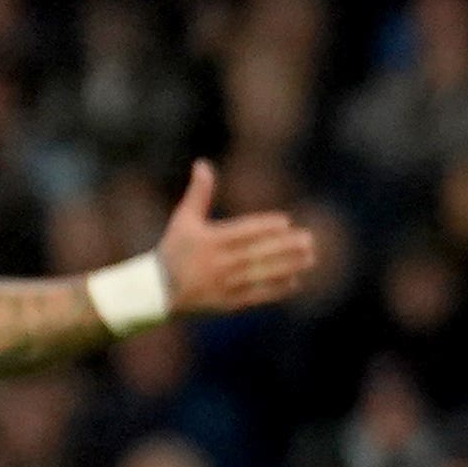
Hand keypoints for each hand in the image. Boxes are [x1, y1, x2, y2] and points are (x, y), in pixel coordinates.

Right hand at [153, 160, 323, 316]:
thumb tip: (202, 163)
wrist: (157, 290)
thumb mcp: (183, 219)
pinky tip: (295, 281)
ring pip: (260, 275)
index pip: (241, 233)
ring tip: (310, 258)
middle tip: (309, 240)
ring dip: (287, 267)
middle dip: (284, 247)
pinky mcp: (227, 303)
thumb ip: (198, 193)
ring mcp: (223, 285)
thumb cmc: (174, 249)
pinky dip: (275, 289)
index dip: (263, 227)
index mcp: (208, 241)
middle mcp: (217, 263)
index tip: (285, 222)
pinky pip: (256, 295)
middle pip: (257, 254)